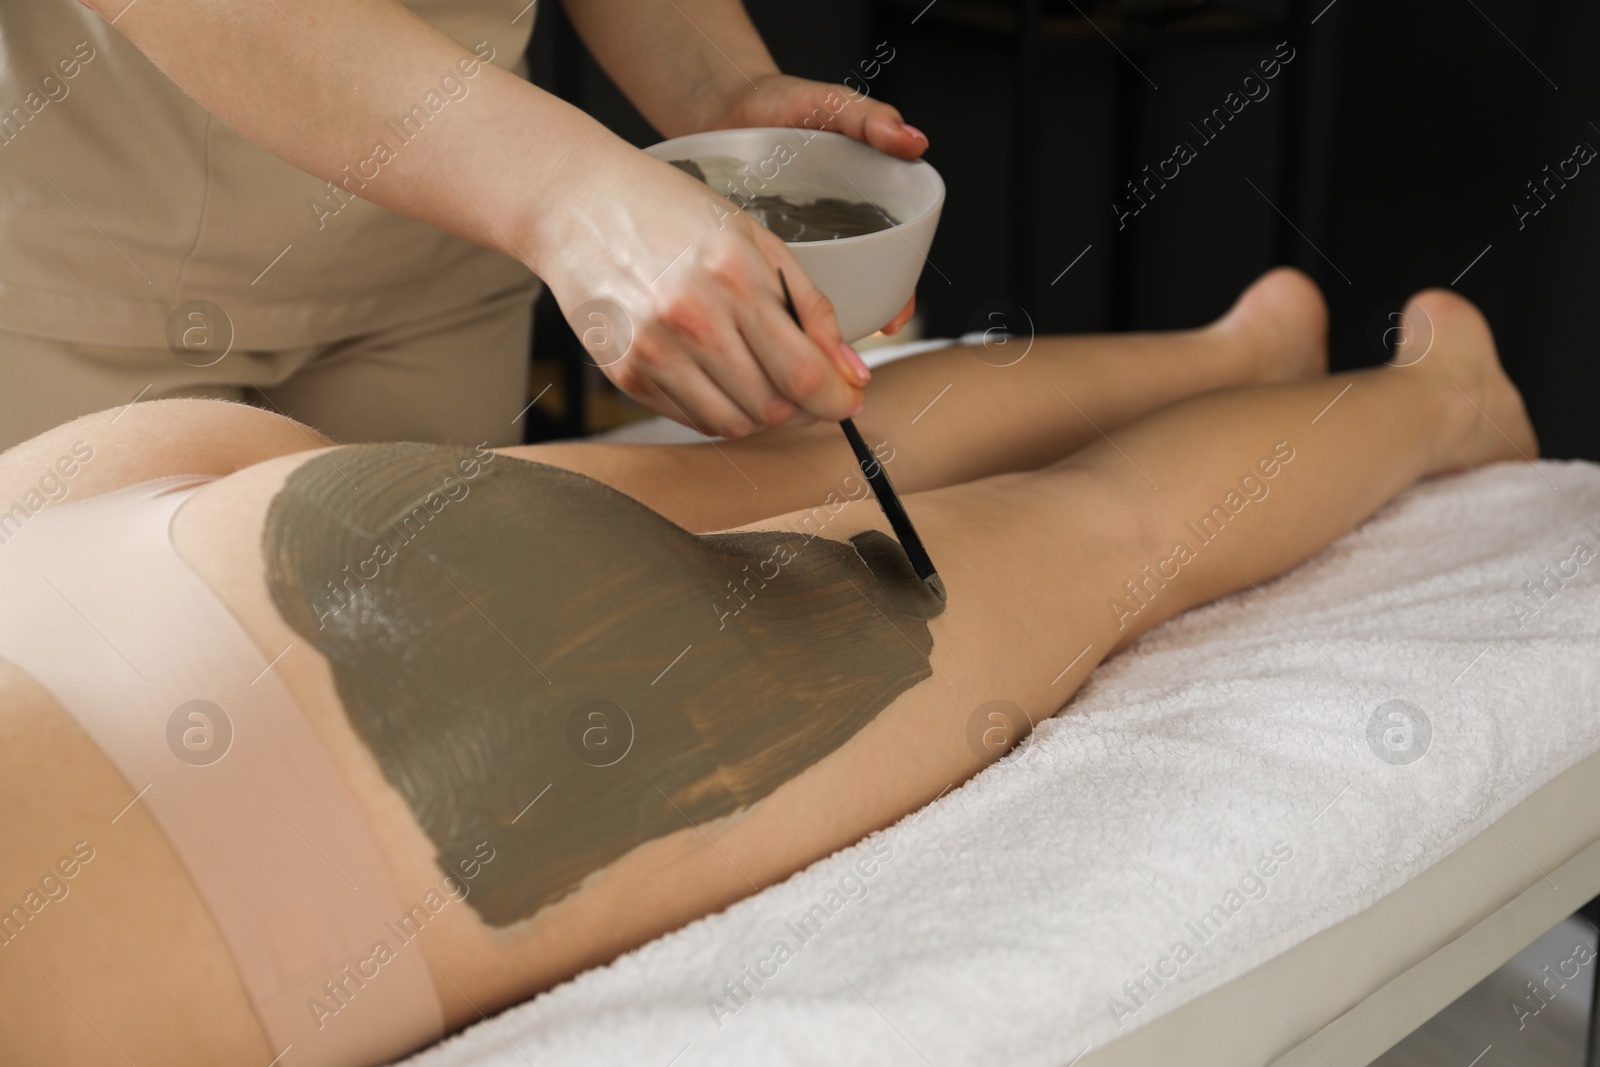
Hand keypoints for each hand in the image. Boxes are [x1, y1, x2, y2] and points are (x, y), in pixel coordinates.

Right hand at [529, 139, 872, 437]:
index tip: (849, 400)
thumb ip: (810, 306)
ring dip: (760, 411)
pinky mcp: (626, 374)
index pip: (804, 373)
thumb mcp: (754, 238)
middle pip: (774, 408)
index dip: (837, 400)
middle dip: (801, 404)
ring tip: (755, 371)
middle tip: (801, 380)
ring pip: (736, 424)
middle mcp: (692, 319)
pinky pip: (694, 419)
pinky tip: (715, 370)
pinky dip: (719, 407)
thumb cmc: (670, 211)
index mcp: (734, 276)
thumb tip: (852, 372)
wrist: (578, 204)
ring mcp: (654, 351)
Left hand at [709, 73, 922, 335]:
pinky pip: (766, 293)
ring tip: (802, 346)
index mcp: (858, 213)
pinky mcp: (751, 257)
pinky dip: (768, 314)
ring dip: (810, 330)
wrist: (719, 105)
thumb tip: (914, 140)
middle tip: (842, 347)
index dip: (896, 296)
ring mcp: (789, 251)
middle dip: (852, 325)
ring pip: (811, 304)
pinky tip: (760, 330)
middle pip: (854, 294)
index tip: (891, 319)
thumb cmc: (778, 104)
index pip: (891, 265)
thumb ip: (868, 118)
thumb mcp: (826, 105)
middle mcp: (829, 237)